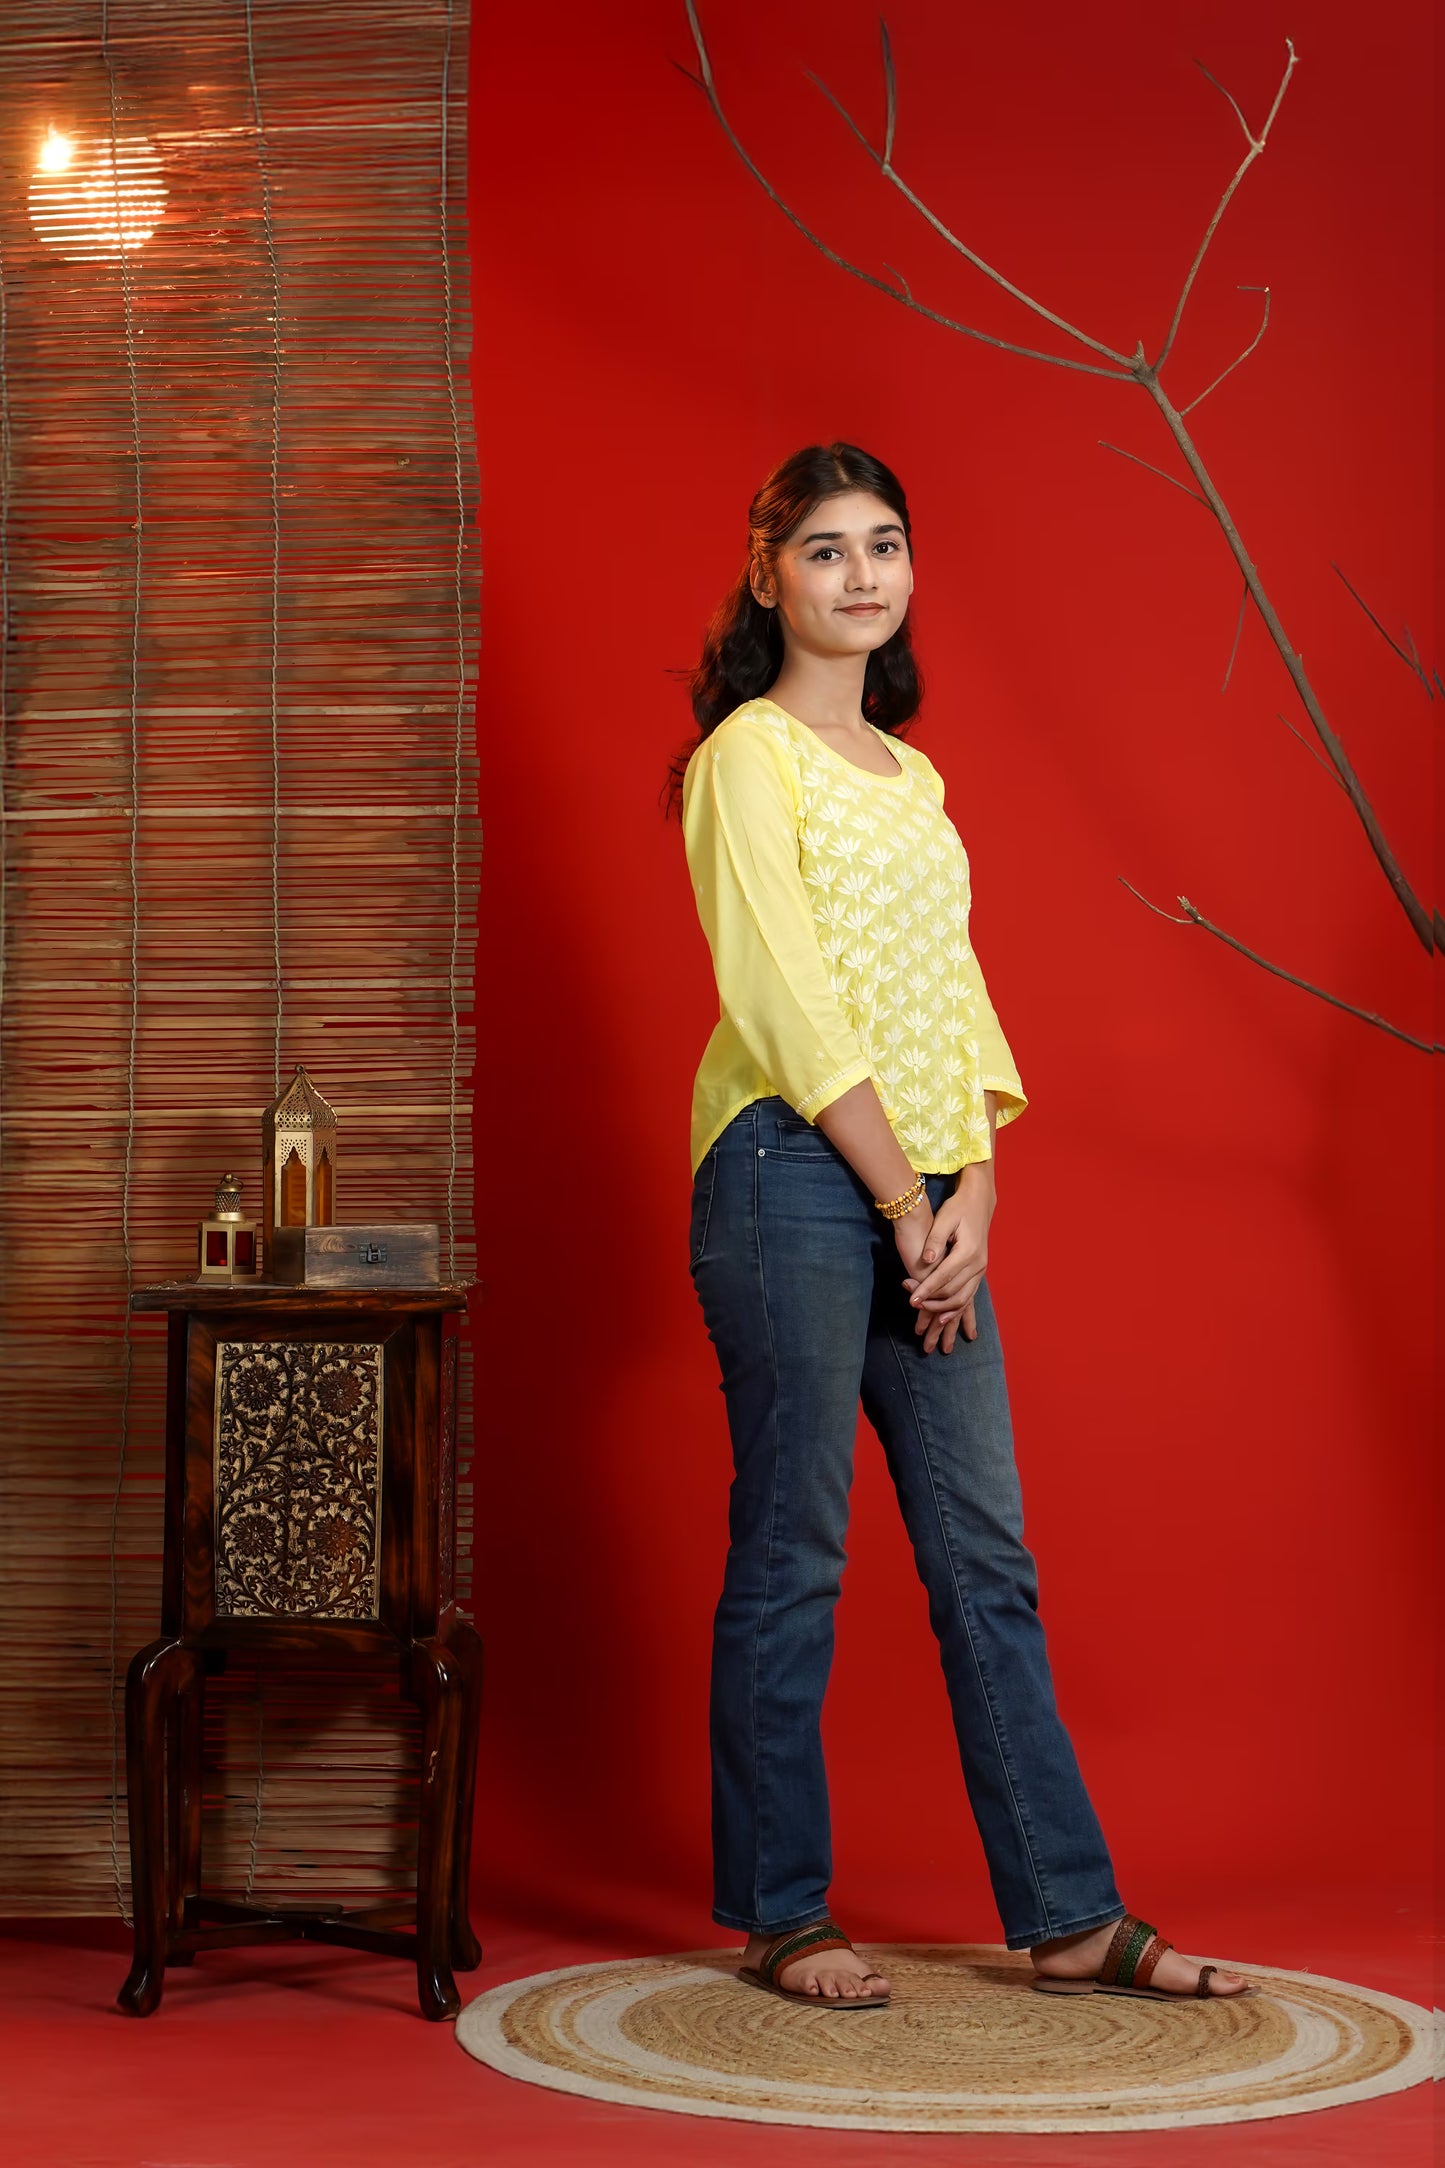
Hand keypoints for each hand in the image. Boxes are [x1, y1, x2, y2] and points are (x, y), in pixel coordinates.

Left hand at [901, 1180, 990, 1350]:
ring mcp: (981, 1269)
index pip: (943, 1277)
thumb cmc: (958, 1207)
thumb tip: (927, 1260)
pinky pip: (969, 1295)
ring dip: (944, 1309)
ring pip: (963, 1298)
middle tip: (912, 1304)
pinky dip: (956, 1308)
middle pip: (953, 1292)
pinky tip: (944, 1317)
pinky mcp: (979, 1271)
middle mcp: (978, 1264)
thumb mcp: (945, 1218)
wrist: (979, 1201)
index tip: (910, 1299)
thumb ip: (936, 1240)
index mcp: (968, 1251)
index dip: (926, 1290)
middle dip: (932, 1302)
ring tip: (925, 1314)